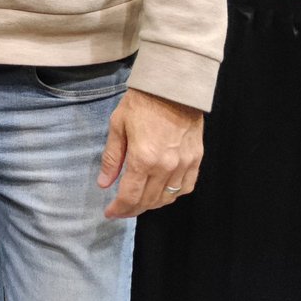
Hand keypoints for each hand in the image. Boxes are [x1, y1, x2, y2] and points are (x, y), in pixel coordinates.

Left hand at [98, 88, 203, 218]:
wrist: (173, 86)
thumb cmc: (141, 103)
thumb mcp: (118, 125)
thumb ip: (111, 158)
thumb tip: (104, 184)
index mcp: (143, 158)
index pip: (130, 196)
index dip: (119, 209)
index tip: (109, 213)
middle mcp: (165, 167)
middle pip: (148, 201)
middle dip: (132, 209)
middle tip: (121, 209)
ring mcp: (183, 164)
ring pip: (168, 198)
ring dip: (152, 204)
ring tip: (139, 201)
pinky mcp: (196, 159)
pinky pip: (186, 187)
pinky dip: (173, 195)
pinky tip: (163, 192)